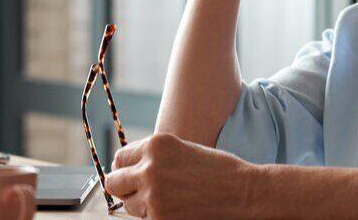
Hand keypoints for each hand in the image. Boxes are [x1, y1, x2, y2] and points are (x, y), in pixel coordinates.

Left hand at [104, 133, 257, 218]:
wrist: (243, 192)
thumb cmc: (217, 170)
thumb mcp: (181, 149)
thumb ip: (154, 156)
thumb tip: (126, 169)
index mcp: (155, 145)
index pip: (120, 159)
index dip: (125, 169)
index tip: (131, 175)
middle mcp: (150, 167)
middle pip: (114, 182)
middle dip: (124, 187)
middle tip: (139, 191)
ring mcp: (153, 195)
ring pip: (128, 204)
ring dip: (141, 204)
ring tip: (166, 200)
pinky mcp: (159, 218)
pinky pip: (144, 219)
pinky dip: (155, 216)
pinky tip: (175, 209)